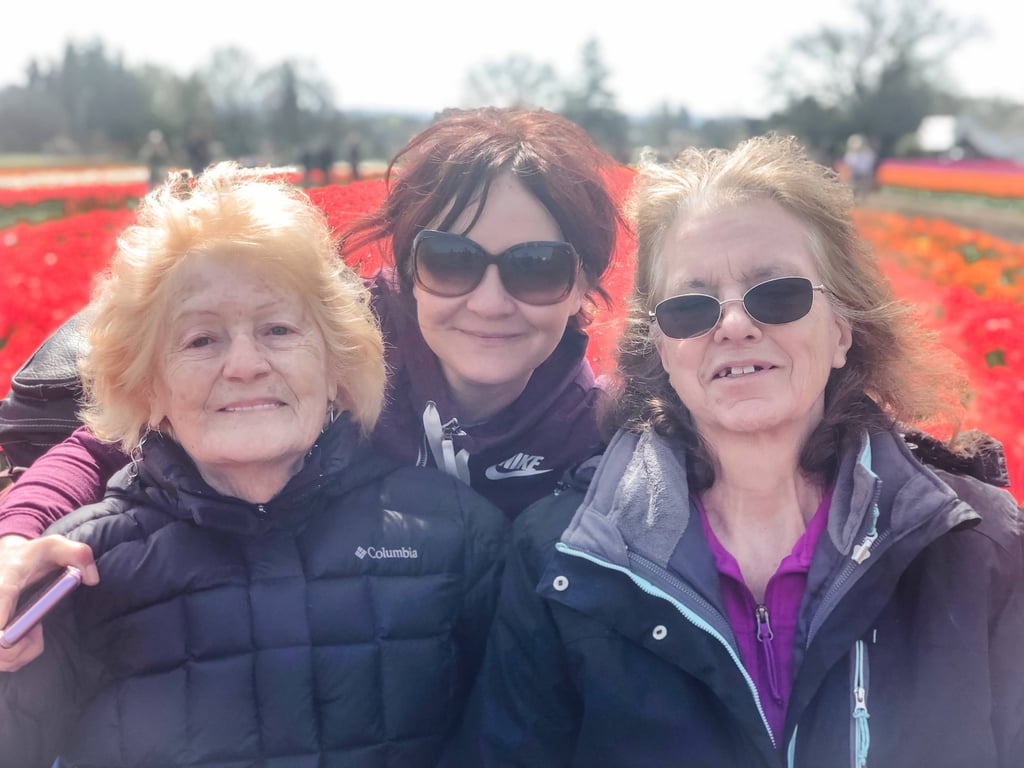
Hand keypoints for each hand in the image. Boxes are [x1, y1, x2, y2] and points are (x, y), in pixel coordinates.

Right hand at [0, 534, 98, 670]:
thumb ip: (78, 554)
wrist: (8, 558)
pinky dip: (13, 656)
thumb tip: (91, 579)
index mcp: (2, 586)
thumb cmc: (32, 556)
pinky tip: (23, 635)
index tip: (34, 628)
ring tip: (33, 631)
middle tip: (37, 631)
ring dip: (19, 653)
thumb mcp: (56, 545)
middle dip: (21, 649)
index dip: (7, 635)